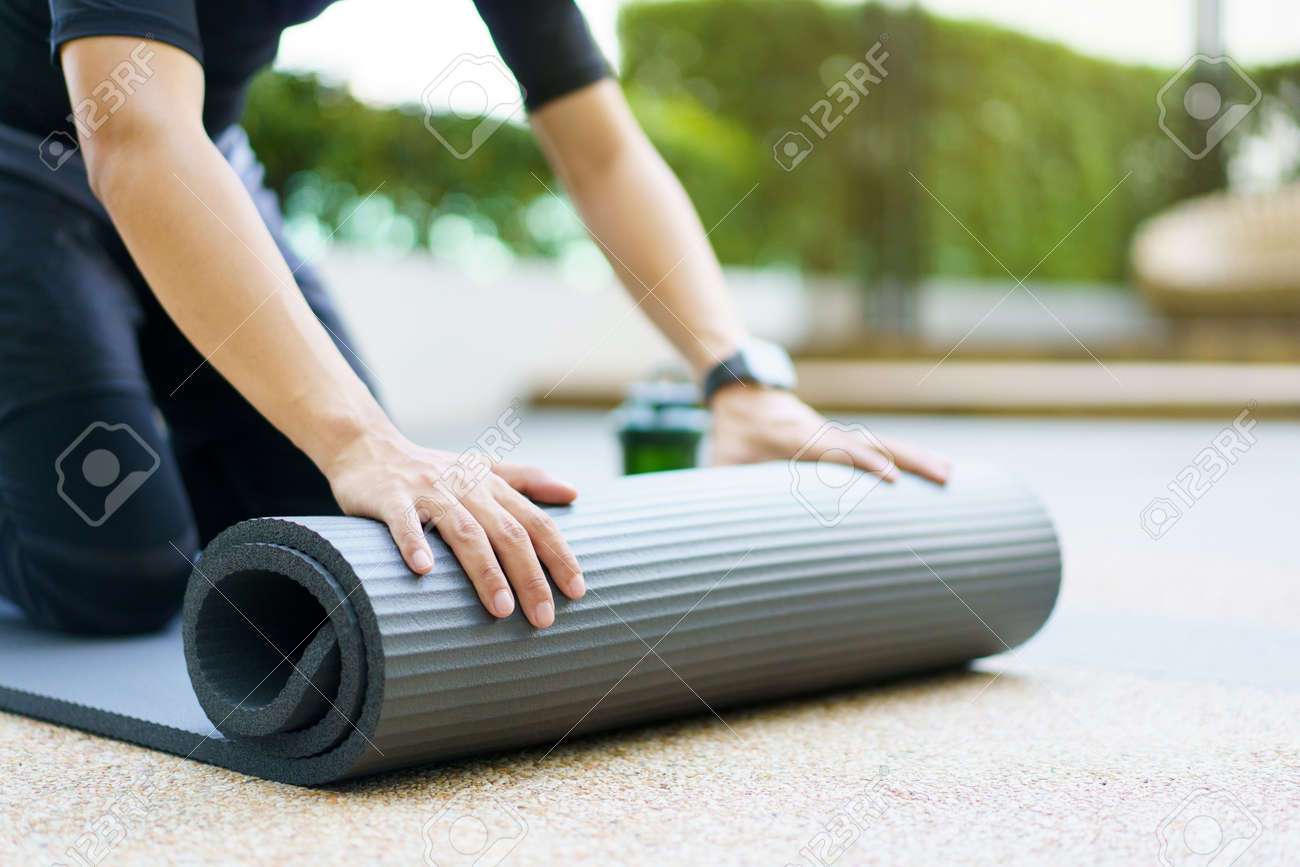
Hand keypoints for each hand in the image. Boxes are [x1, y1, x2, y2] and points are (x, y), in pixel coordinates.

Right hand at [322, 431, 583, 627]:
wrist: (367, 447)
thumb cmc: (431, 469)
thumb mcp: (482, 468)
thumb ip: (527, 479)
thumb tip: (574, 492)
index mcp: (491, 485)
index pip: (535, 522)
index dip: (558, 555)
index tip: (576, 592)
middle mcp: (466, 486)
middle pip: (507, 532)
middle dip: (529, 577)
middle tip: (543, 618)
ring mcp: (429, 491)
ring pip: (464, 531)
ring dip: (485, 570)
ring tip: (501, 608)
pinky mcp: (391, 497)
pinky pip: (404, 521)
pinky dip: (414, 542)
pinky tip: (424, 569)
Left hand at [708, 384, 950, 483]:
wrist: (744, 395)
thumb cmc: (731, 437)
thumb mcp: (722, 463)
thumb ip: (721, 493)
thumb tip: (715, 532)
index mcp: (795, 438)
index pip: (835, 451)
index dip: (863, 462)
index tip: (891, 477)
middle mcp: (824, 434)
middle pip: (873, 444)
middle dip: (909, 461)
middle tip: (945, 476)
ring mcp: (836, 434)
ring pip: (883, 444)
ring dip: (916, 458)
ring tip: (951, 474)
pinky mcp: (841, 438)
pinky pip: (877, 446)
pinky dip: (905, 457)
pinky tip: (931, 469)